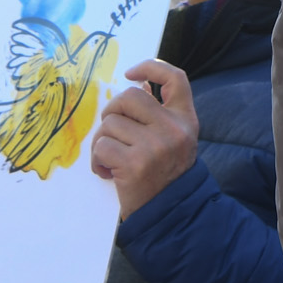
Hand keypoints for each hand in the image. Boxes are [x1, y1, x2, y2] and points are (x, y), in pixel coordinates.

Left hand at [88, 60, 199, 217]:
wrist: (171, 215)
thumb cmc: (166, 176)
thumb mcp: (175, 141)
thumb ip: (160, 114)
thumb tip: (137, 84)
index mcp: (185, 120)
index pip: (175, 79)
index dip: (151, 67)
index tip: (131, 73)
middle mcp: (173, 130)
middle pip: (129, 97)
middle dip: (112, 112)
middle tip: (112, 133)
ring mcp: (155, 147)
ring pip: (110, 123)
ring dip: (103, 141)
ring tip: (113, 160)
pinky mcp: (134, 164)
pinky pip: (101, 146)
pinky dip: (97, 160)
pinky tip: (108, 172)